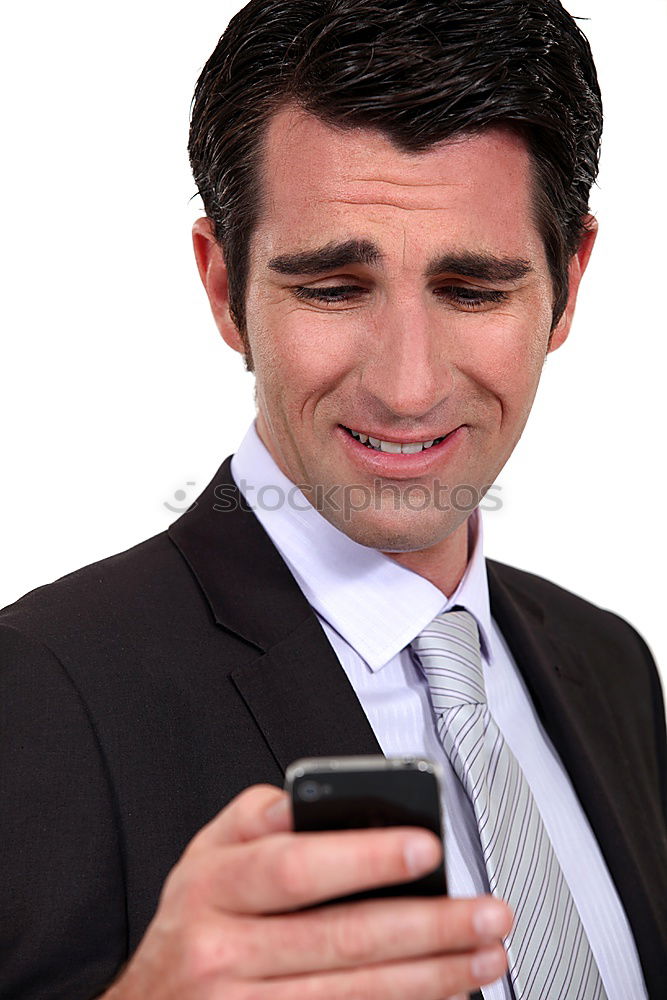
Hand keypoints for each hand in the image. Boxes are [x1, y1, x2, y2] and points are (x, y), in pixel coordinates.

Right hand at [103, 784, 511, 998]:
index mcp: (210, 887)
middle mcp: (220, 954)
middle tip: (488, 912)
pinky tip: (443, 992)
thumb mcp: (207, 853)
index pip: (295, 868)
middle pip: (339, 939)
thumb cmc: (195, 921)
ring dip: (432, 976)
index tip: (427, 847)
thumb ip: (261, 818)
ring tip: (485, 954)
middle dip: (427, 926)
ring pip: (353, 996)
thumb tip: (321, 799)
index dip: (365, 858)